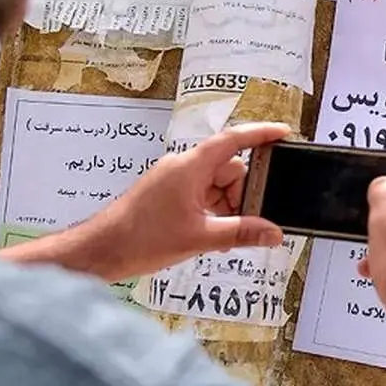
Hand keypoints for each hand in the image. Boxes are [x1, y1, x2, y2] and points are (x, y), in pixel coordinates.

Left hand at [89, 122, 290, 278]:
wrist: (101, 251)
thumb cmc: (139, 238)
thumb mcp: (199, 237)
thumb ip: (241, 233)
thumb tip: (272, 233)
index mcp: (190, 166)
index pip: (233, 140)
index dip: (260, 134)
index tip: (283, 134)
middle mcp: (183, 167)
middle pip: (230, 169)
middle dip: (242, 195)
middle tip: (247, 223)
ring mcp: (175, 181)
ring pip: (217, 186)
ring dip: (227, 208)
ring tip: (223, 237)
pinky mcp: (169, 195)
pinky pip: (202, 196)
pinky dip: (213, 212)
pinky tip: (212, 235)